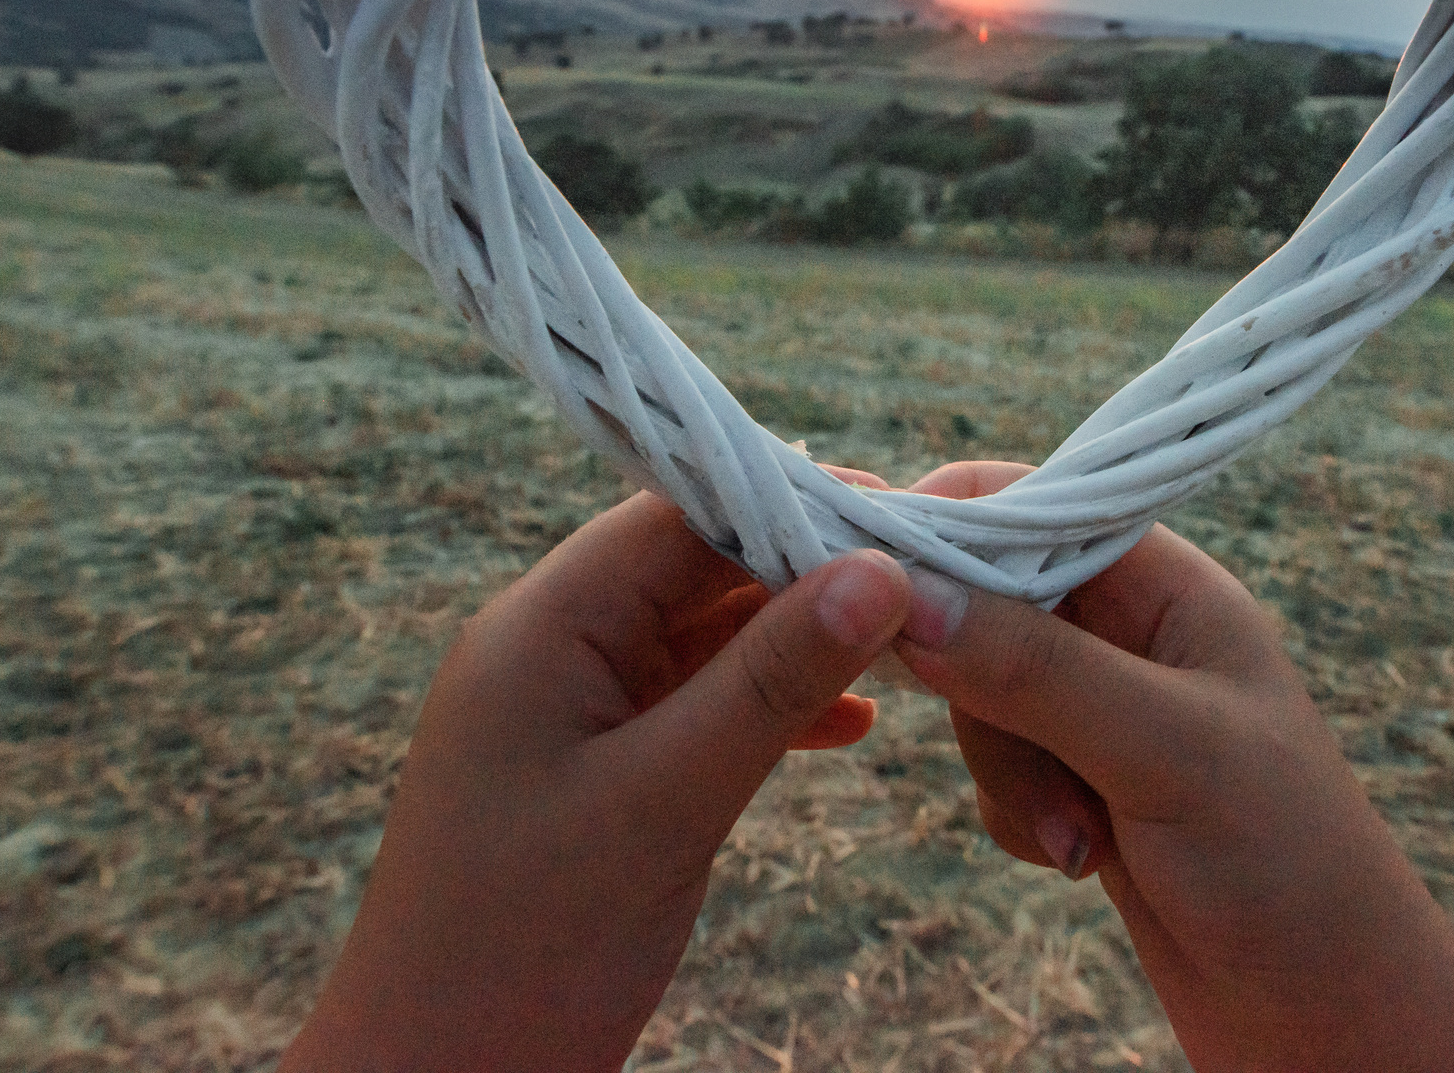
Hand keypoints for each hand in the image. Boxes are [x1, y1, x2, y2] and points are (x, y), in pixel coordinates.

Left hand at [282, 477, 915, 1072]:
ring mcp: (572, 710)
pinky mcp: (597, 770)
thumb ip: (769, 682)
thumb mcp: (663, 804)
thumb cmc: (524, 949)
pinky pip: (696, 704)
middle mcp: (551, 647)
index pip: (680, 517)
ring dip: (798, 636)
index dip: (793, 504)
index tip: (906, 518)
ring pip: (704, 634)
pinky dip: (772, 706)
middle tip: (930, 578)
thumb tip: (881, 569)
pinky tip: (853, 723)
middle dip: (807, 567)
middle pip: (696, 565)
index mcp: (541, 627)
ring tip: (912, 643)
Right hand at [898, 461, 1453, 1072]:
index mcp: (1170, 587)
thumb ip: (1034, 669)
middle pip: (985, 604)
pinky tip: (1079, 860)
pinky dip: (1017, 814)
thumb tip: (902, 593)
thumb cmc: (1288, 864)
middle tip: (1029, 762)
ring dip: (1008, 772)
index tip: (858, 570)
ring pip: (982, 696)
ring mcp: (1107, 711)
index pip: (1032, 508)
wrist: (1330, 1013)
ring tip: (1078, 841)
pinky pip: (999, 766)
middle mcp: (1135, 634)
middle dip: (983, 692)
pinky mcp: (1087, 782)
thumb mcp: (1162, 750)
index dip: (942, 526)